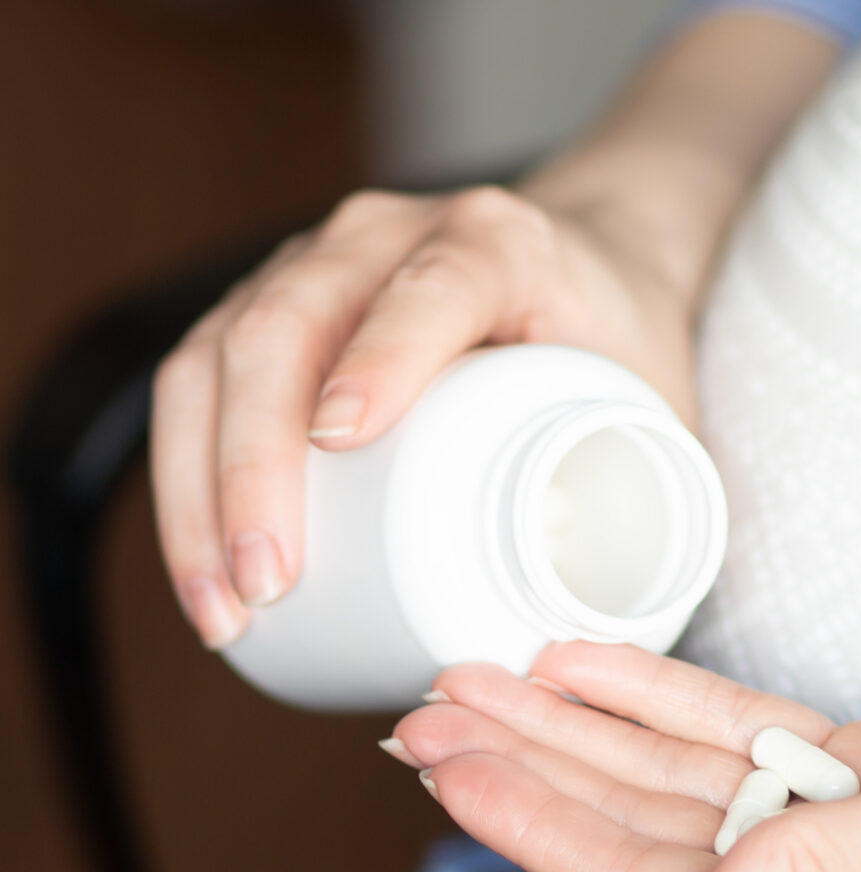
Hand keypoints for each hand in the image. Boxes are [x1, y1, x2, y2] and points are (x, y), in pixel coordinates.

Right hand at [151, 184, 698, 646]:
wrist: (594, 261)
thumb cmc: (624, 343)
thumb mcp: (662, 400)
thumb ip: (658, 494)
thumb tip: (617, 637)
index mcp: (499, 242)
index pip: (433, 287)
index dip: (385, 354)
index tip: (343, 440)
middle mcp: (391, 234)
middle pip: (292, 323)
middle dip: (259, 460)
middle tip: (269, 583)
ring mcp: (317, 264)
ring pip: (219, 355)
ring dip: (202, 487)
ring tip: (226, 607)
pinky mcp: (269, 304)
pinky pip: (199, 379)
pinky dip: (188, 478)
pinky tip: (203, 570)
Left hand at [389, 646, 860, 871]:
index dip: (542, 830)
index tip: (452, 769)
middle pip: (647, 838)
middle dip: (533, 773)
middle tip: (428, 715)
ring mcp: (854, 842)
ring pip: (684, 783)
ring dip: (584, 728)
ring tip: (485, 681)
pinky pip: (751, 742)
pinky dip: (674, 704)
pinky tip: (603, 671)